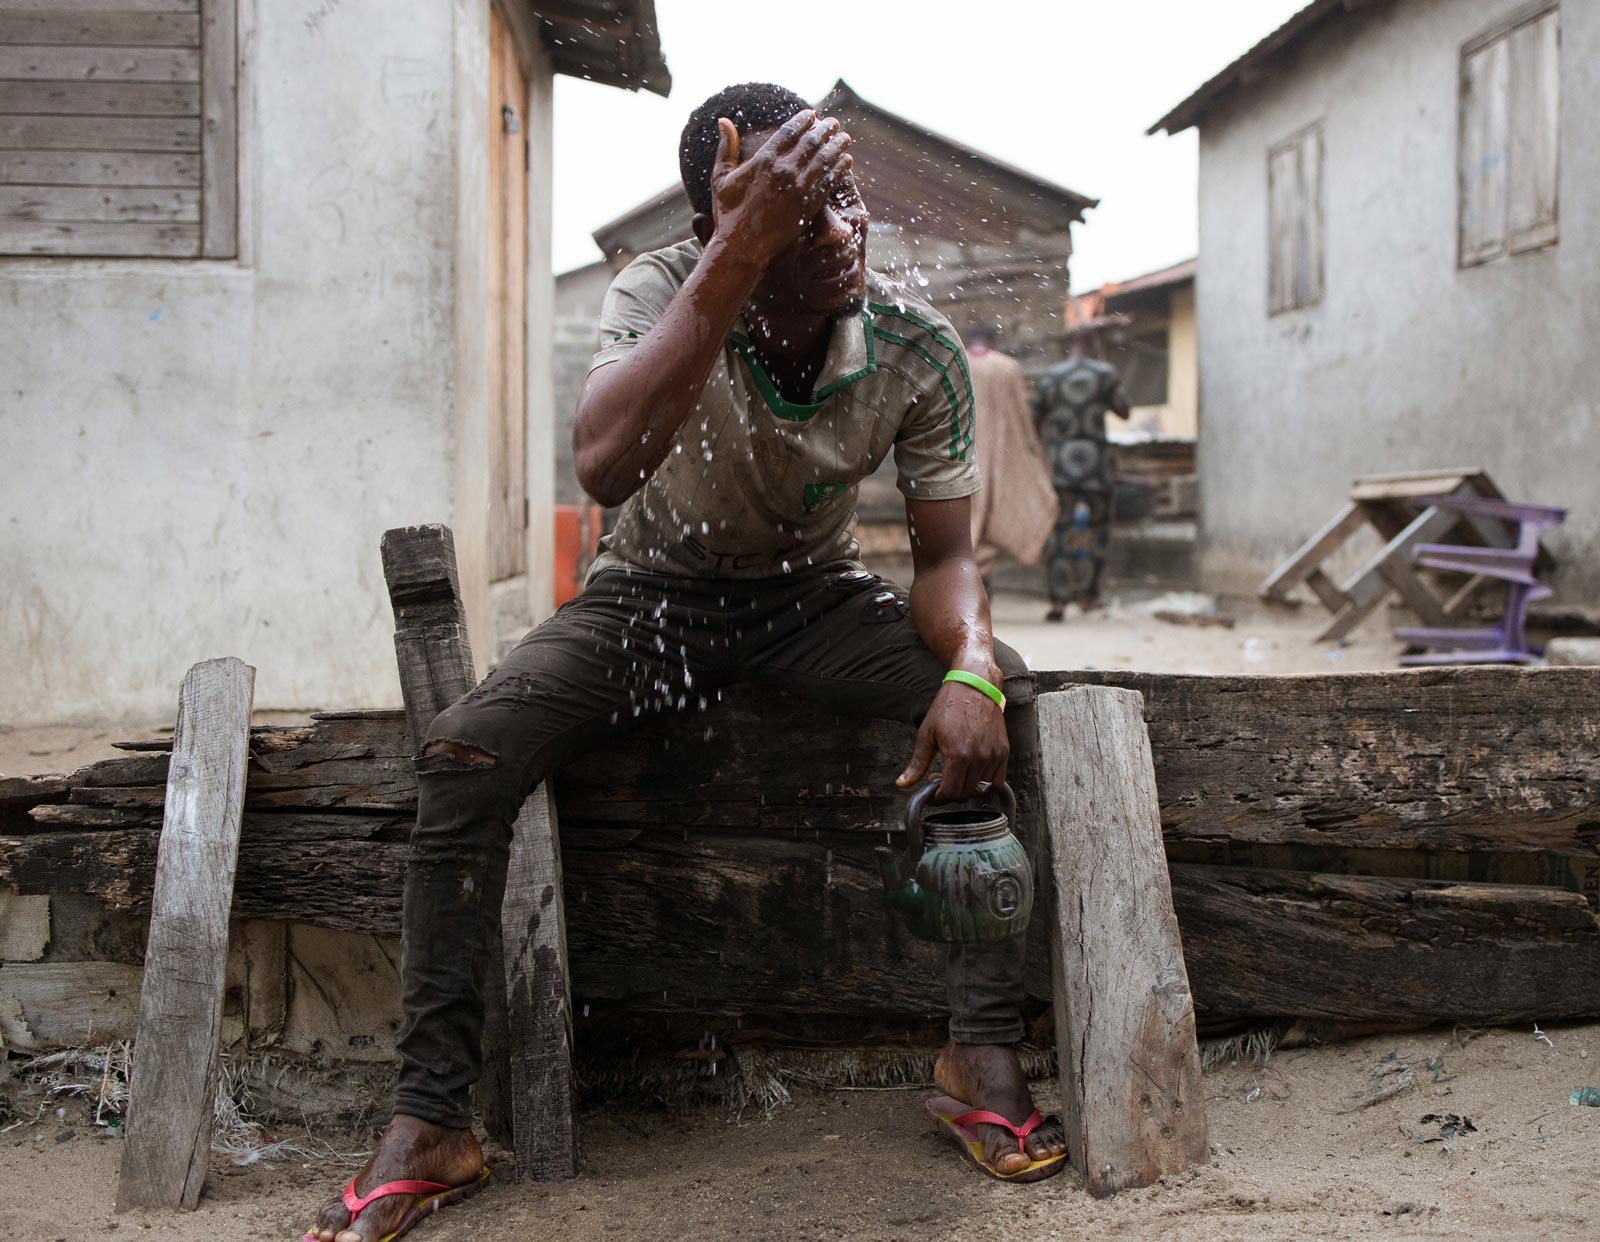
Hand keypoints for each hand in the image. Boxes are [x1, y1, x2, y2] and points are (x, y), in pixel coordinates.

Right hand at [708, 109, 852, 264]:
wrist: (743, 248)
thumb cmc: (729, 213)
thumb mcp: (721, 178)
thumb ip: (726, 148)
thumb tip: (724, 120)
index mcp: (763, 161)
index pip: (789, 132)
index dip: (803, 120)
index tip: (811, 114)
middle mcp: (784, 172)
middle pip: (811, 142)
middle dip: (825, 129)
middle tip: (834, 123)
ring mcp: (798, 189)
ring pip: (824, 160)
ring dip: (837, 146)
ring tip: (845, 138)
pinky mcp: (808, 206)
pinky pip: (828, 182)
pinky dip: (839, 169)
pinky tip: (846, 161)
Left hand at [897, 678, 1008, 802]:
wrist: (974, 686)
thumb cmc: (948, 707)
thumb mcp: (927, 734)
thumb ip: (917, 763)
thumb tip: (902, 784)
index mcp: (958, 755)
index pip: (951, 793)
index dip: (940, 798)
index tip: (935, 794)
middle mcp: (979, 758)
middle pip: (966, 794)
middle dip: (952, 792)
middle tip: (942, 780)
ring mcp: (994, 755)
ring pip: (981, 789)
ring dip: (968, 787)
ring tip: (957, 772)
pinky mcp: (1004, 751)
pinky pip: (998, 781)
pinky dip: (986, 784)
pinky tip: (974, 774)